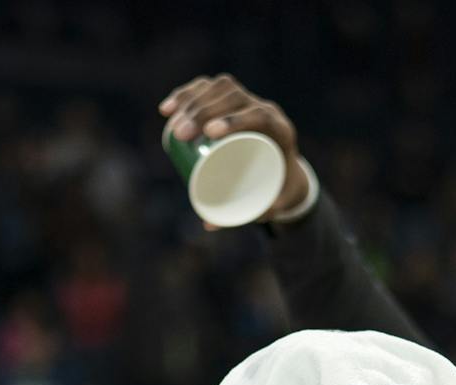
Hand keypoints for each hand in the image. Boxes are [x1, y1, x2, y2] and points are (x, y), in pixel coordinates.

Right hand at [158, 75, 308, 224]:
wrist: (287, 172)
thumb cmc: (278, 191)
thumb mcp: (272, 204)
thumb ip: (245, 213)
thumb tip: (208, 224)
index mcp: (280, 131)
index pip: (259, 115)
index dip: (234, 119)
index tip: (210, 133)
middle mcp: (265, 109)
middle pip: (234, 97)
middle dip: (203, 111)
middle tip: (181, 134)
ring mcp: (248, 101)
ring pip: (219, 88)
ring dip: (192, 101)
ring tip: (173, 125)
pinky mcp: (231, 100)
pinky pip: (208, 89)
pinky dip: (186, 96)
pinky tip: (169, 108)